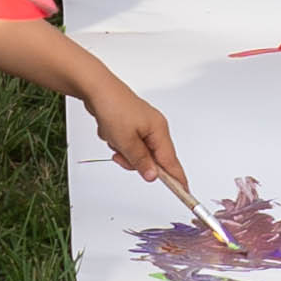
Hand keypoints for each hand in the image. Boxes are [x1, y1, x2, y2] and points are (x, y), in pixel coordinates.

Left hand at [83, 80, 189, 204]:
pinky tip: (110, 130)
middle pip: (151, 158)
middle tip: (121, 154)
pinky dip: (117, 141)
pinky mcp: (130, 123)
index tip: (184, 191)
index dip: (177, 178)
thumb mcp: (126, 141)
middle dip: (133, 160)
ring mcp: (142, 125)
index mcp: (159, 130)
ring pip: (136, 152)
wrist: (96, 88)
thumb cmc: (113, 107)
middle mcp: (154, 127)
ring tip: (113, 138)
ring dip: (122, 150)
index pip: (171, 161)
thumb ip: (141, 161)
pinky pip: (126, 143)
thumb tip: (153, 176)